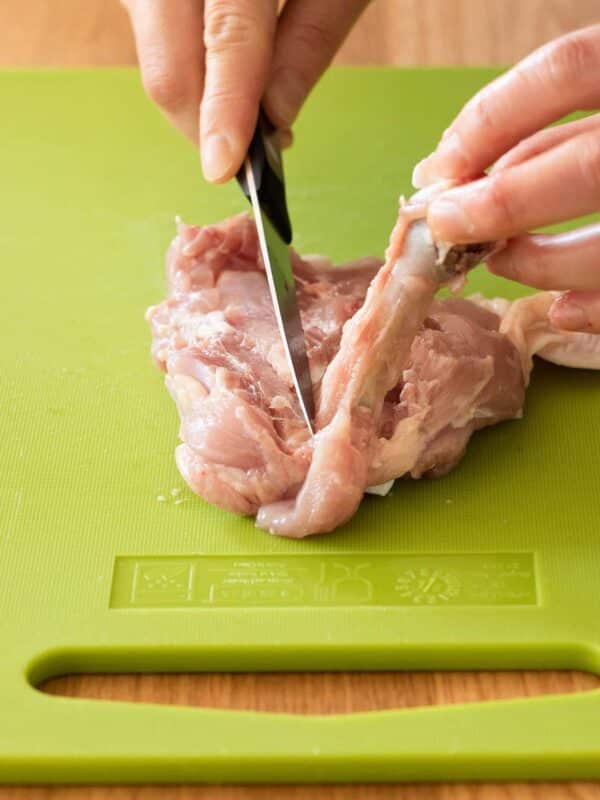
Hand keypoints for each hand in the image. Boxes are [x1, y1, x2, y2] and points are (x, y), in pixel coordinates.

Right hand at [122, 0, 368, 182]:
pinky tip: (222, 67)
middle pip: (167, 69)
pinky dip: (189, 68)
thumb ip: (311, 42)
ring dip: (199, 101)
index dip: (225, 110)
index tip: (225, 168)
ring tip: (242, 103)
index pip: (226, 37)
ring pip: (155, 61)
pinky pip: (153, 40)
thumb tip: (276, 122)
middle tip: (247, 155)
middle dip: (206, 128)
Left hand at [412, 25, 599, 332]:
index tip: (441, 164)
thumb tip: (469, 172)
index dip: (490, 118)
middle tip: (449, 225)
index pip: (566, 71)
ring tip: (503, 262)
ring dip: (541, 262)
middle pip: (586, 167)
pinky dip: (595, 310)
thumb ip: (561, 126)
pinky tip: (559, 308)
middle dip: (502, 204)